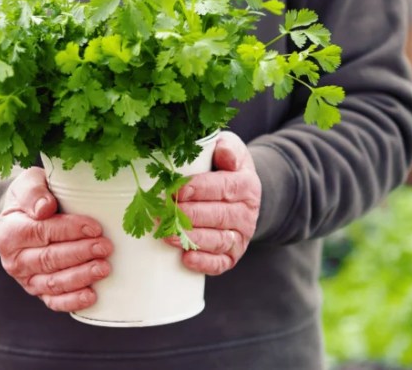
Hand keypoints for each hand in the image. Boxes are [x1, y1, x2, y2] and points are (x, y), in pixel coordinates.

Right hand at [0, 168, 113, 311]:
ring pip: (53, 283)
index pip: (41, 232)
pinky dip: (72, 301)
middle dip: (80, 254)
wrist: (23, 217)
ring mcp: (25, 278)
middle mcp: (13, 259)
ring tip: (104, 268)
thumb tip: (45, 208)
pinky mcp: (38, 291)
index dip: (69, 230)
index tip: (95, 227)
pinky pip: (54, 301)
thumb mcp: (28, 184)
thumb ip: (33, 192)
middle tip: (105, 247)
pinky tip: (92, 296)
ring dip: (81, 277)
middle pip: (49, 259)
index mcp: (8, 232)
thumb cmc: (31, 197)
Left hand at [166, 131, 260, 274]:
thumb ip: (227, 147)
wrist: (240, 192)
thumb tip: (223, 152)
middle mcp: (247, 212)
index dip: (201, 189)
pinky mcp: (232, 255)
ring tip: (167, 235)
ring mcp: (241, 236)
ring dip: (192, 239)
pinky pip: (222, 263)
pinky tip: (186, 258)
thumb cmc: (225, 167)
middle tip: (164, 213)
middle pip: (219, 216)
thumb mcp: (230, 150)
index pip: (224, 187)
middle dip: (190, 215)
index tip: (177, 190)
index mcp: (246, 185)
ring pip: (219, 240)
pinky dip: (205, 263)